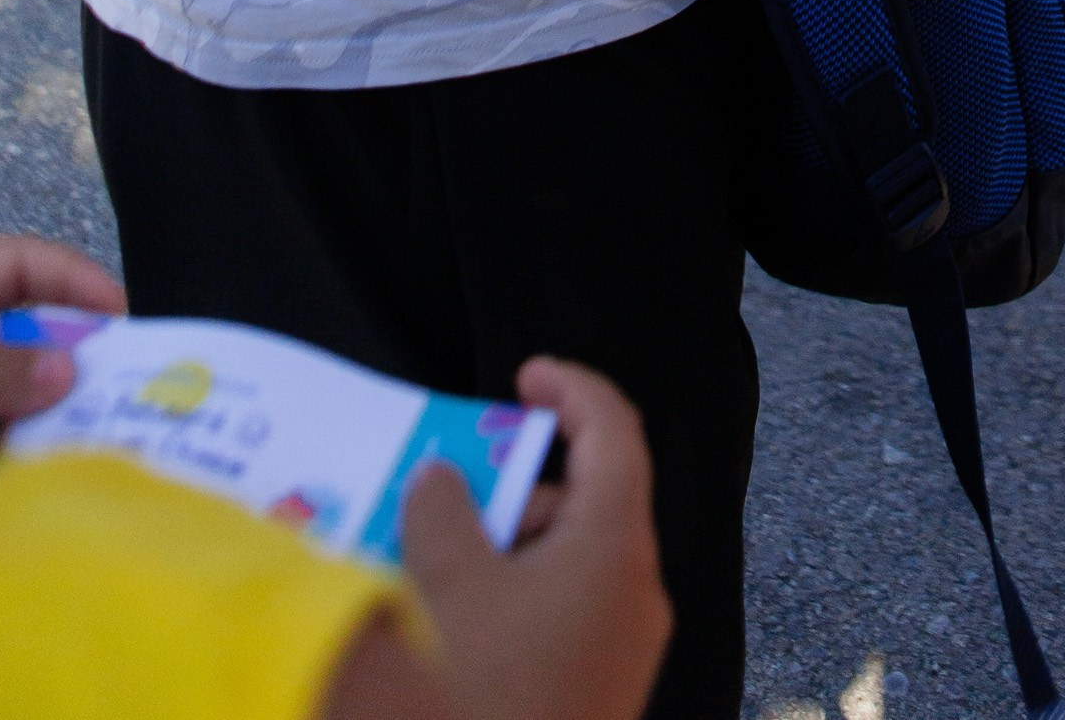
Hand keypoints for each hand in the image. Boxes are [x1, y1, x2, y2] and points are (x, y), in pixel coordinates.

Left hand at [0, 234, 124, 423]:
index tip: (119, 310)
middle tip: (114, 376)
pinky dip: (24, 440)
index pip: (19, 264)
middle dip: (69, 350)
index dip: (73, 278)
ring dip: (48, 405)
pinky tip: (45, 454)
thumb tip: (66, 372)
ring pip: (15, 385)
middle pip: (25, 327)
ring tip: (87, 423)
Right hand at [397, 357, 670, 719]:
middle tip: (444, 499)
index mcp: (615, 546)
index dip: (571, 389)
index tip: (522, 377)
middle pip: (585, 502)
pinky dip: (512, 601)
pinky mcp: (601, 692)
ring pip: (567, 565)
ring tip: (429, 572)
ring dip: (503, 553)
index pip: (615, 431)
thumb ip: (443, 515)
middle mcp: (635, 589)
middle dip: (512, 491)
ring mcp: (623, 647)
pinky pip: (561, 617)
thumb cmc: (483, 695)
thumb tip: (442, 477)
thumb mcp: (450, 590)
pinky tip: (454, 625)